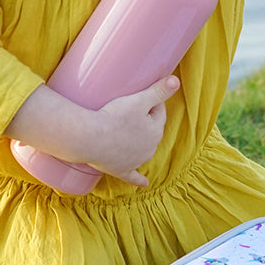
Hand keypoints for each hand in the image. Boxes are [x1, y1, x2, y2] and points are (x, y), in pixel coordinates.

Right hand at [7, 76, 179, 187]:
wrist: (89, 138)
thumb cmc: (114, 117)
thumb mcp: (139, 100)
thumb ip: (158, 91)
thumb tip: (176, 81)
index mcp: (155, 131)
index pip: (159, 112)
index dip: (152, 103)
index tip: (141, 96)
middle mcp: (149, 148)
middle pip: (151, 131)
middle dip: (145, 122)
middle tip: (129, 111)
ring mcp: (135, 161)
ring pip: (143, 150)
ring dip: (140, 144)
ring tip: (130, 134)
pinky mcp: (121, 170)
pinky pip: (132, 176)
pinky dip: (138, 179)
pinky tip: (144, 183)